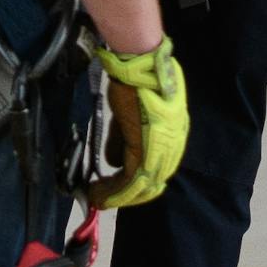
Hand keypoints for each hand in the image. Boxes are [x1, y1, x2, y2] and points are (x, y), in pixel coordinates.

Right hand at [92, 40, 190, 210]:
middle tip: (104, 198)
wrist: (140, 67)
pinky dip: (112, 192)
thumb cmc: (134, 83)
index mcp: (170, 139)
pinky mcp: (145, 153)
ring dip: (116, 196)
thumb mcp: (128, 116)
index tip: (116, 190)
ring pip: (140, 187)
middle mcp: (170, 149)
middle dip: (125, 196)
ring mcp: (160, 152)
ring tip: (97, 198)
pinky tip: (96, 193)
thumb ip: (123, 140)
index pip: (155, 171)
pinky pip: (129, 182)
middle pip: (150, 185)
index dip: (136, 185)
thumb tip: (114, 162)